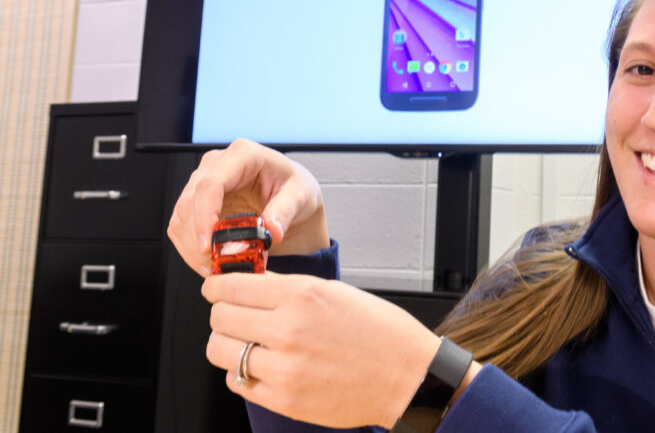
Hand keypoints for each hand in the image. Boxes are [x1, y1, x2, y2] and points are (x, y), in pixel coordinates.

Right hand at [167, 138, 328, 275]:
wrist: (295, 199)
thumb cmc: (297, 190)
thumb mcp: (301, 197)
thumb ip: (285, 211)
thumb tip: (272, 230)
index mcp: (243, 155)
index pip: (211, 184)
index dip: (204, 216)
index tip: (207, 244)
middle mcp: (218, 164)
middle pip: (189, 202)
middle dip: (196, 238)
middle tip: (215, 264)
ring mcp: (204, 181)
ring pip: (180, 216)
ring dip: (191, 247)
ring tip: (215, 267)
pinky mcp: (198, 201)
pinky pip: (182, 226)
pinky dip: (190, 248)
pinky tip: (209, 262)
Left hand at [202, 272, 449, 427]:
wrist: (407, 375)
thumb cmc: (380, 332)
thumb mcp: (335, 292)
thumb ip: (288, 289)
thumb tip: (250, 285)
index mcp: (302, 295)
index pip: (231, 287)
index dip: (217, 287)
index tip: (216, 289)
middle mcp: (288, 330)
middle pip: (219, 318)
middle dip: (222, 313)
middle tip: (234, 314)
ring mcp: (284, 368)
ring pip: (220, 351)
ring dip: (228, 344)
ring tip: (247, 342)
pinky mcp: (284, 399)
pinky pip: (237, 382)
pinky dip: (242, 372)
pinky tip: (262, 365)